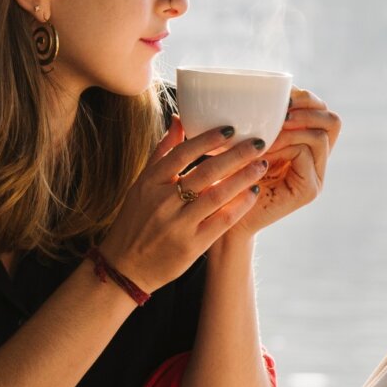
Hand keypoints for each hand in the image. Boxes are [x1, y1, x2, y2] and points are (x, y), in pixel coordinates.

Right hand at [99, 119, 269, 289]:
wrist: (125, 267)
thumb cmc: (136, 221)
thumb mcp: (142, 184)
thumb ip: (162, 152)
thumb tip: (179, 119)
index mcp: (149, 183)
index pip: (182, 153)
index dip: (207, 139)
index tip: (230, 129)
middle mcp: (163, 202)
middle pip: (205, 172)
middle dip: (236, 155)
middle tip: (257, 143)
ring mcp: (178, 225)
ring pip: (217, 195)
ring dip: (243, 178)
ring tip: (261, 165)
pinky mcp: (191, 246)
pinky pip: (221, 221)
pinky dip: (239, 206)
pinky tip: (252, 193)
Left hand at [242, 89, 338, 237]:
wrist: (223, 217)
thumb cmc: (228, 175)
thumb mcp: (247, 139)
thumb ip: (262, 120)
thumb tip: (267, 88)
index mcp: (306, 145)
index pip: (323, 110)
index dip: (306, 97)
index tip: (280, 96)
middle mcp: (317, 160)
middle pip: (332, 120)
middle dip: (307, 108)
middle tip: (280, 111)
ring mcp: (317, 176)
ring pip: (321, 135)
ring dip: (291, 129)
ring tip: (265, 136)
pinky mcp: (310, 190)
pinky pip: (305, 153)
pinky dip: (284, 146)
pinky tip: (263, 151)